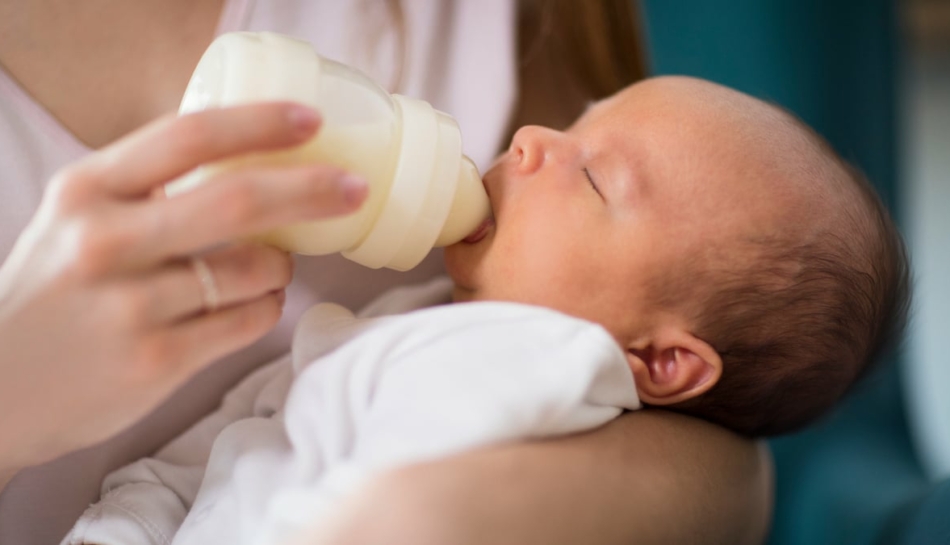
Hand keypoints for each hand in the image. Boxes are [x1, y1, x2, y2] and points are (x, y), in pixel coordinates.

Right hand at [0, 103, 366, 478]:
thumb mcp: (76, 220)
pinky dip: (267, 306)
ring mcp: (132, 306)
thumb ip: (144, 189)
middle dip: (311, 189)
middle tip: (353, 187)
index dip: (260, 123)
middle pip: (238, 200)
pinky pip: (248, 320)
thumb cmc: (53, 294)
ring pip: (253, 269)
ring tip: (273, 264)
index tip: (311, 120)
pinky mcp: (156, 360)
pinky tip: (256, 302)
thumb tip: (246, 159)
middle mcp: (105, 242)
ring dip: (282, 263)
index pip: (188, 137)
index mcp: (87, 191)